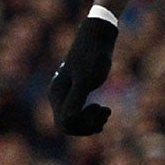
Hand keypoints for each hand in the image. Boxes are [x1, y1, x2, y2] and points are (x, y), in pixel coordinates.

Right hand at [47, 15, 117, 134]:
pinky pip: (78, 115)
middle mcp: (57, 97)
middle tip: (106, 112)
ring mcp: (65, 96)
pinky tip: (104, 112)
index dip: (83, 124)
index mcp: (57, 94)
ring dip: (92, 123)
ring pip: (74, 123)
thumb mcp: (86, 78)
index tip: (98, 106)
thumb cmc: (92, 56)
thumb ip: (76, 98)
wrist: (97, 38)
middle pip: (68, 126)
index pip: (65, 124)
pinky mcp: (75, 93)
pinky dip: (92, 118)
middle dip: (88, 125)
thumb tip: (67, 120)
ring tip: (107, 111)